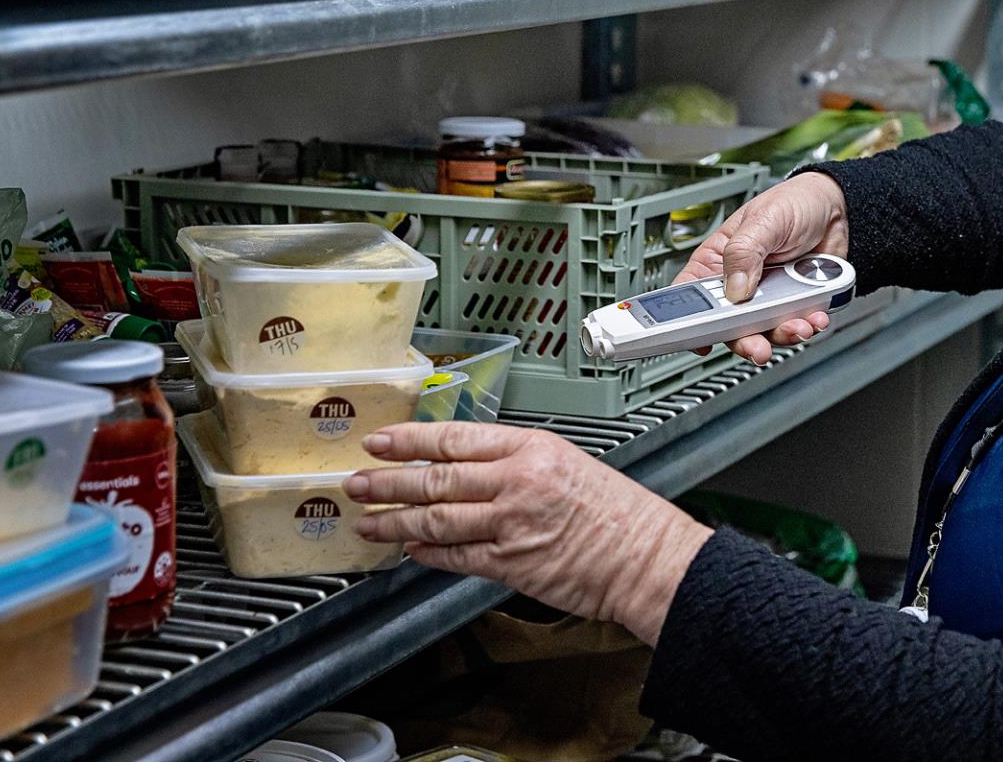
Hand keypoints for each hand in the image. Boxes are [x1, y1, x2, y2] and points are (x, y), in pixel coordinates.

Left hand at [349, 422, 710, 645]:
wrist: (644, 556)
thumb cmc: (619, 513)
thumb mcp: (570, 463)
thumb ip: (520, 463)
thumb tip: (473, 467)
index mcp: (533, 449)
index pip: (457, 439)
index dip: (411, 440)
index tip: (381, 440)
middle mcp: (517, 482)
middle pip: (437, 479)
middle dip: (389, 481)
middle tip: (358, 482)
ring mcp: (511, 524)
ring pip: (437, 519)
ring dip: (396, 521)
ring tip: (369, 522)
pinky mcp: (510, 565)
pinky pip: (457, 557)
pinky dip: (429, 554)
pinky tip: (410, 550)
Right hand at [675, 171, 850, 364]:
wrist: (838, 209)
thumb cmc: (795, 202)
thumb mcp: (765, 220)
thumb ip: (744, 251)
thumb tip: (735, 288)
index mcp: (720, 260)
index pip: (693, 293)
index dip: (689, 320)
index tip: (699, 340)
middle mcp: (742, 283)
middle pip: (731, 324)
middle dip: (747, 339)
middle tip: (758, 348)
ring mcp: (770, 297)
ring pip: (767, 330)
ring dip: (783, 334)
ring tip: (799, 326)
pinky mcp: (796, 304)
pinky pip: (798, 324)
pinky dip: (808, 325)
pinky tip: (816, 317)